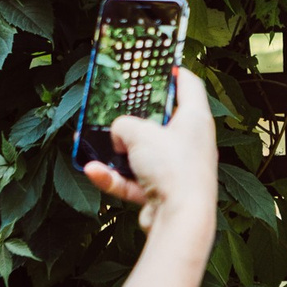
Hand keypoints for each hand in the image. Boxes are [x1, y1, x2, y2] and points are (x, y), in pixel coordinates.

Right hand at [83, 68, 217, 234]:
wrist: (180, 220)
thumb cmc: (172, 168)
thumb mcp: (139, 133)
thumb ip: (124, 125)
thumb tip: (119, 133)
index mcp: (195, 119)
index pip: (188, 85)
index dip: (172, 72)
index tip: (154, 66)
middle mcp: (190, 142)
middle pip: (162, 120)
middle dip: (135, 116)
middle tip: (116, 106)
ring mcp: (177, 169)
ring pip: (142, 153)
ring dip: (116, 150)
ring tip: (91, 142)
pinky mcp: (163, 192)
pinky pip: (134, 180)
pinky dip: (114, 177)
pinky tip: (92, 171)